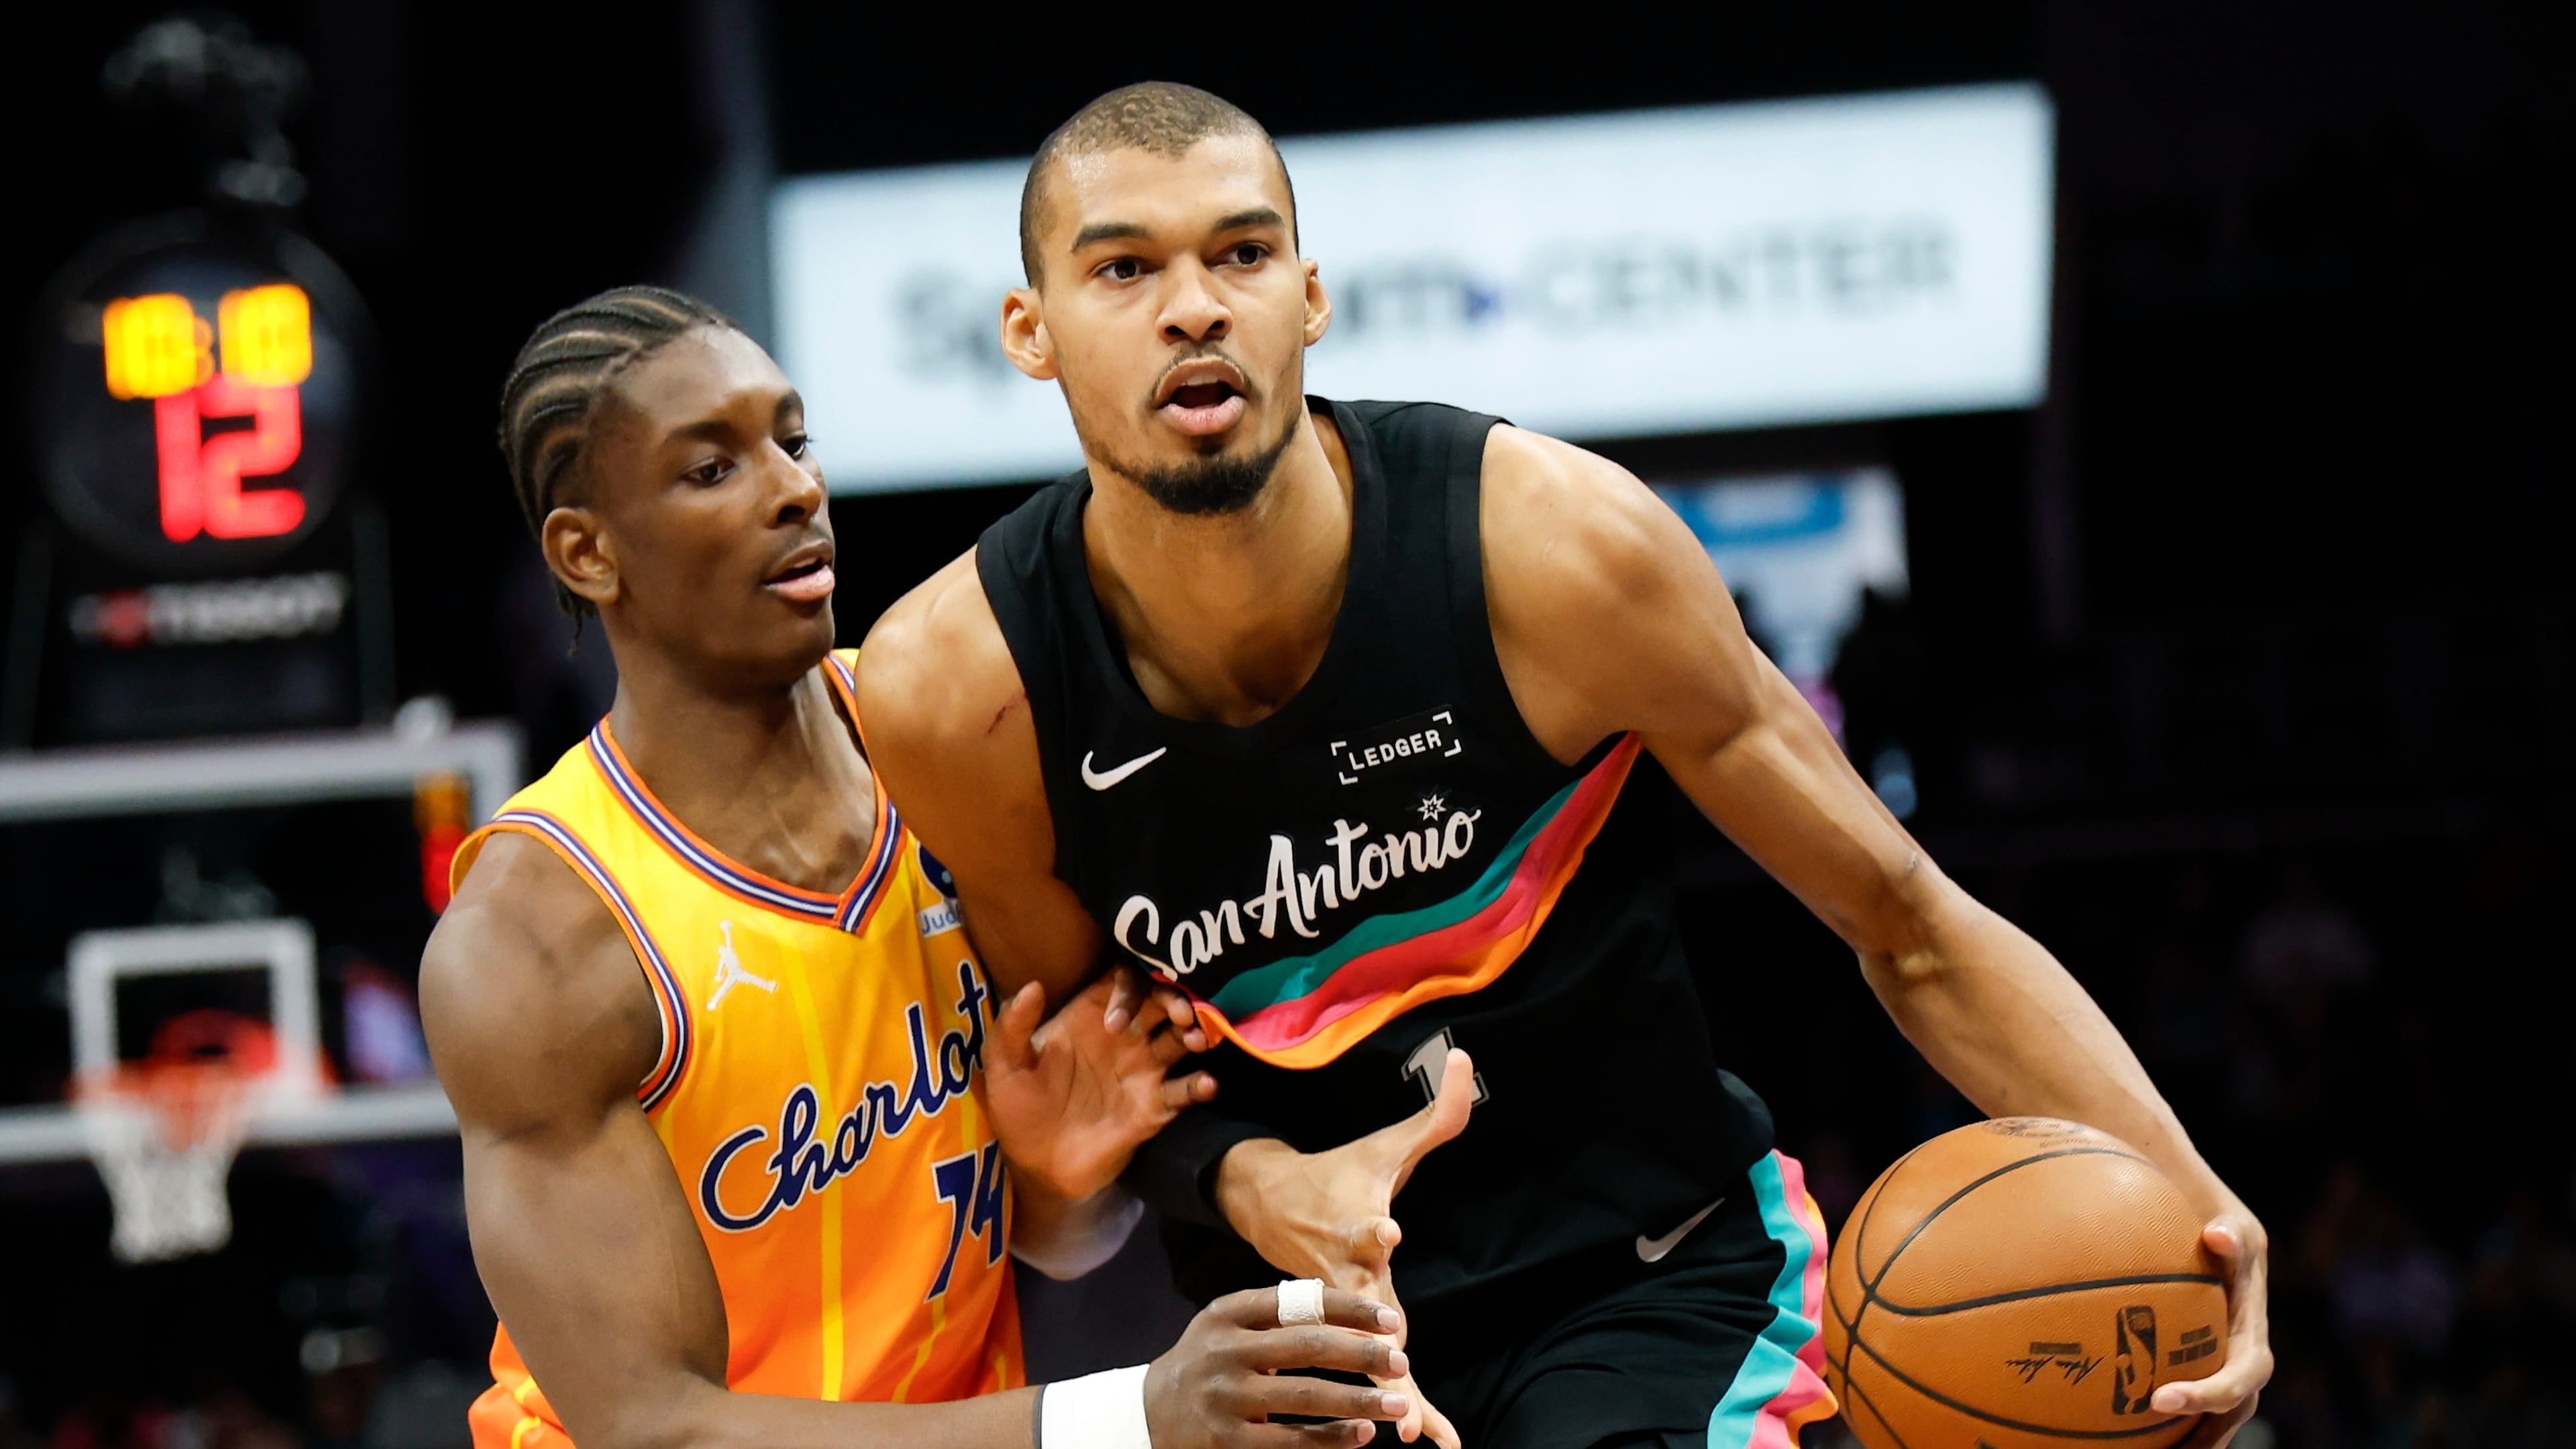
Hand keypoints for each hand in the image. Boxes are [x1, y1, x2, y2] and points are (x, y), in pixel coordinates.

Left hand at [985, 969, 1215, 1201]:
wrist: (1036, 1168)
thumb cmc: (1018, 1109)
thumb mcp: (1004, 1067)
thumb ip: (1013, 1027)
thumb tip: (1033, 985)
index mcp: (1091, 1017)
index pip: (1123, 981)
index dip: (1130, 985)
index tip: (1119, 1015)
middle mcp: (1125, 1036)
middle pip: (1162, 1001)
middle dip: (1176, 1000)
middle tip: (1180, 1013)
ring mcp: (1143, 1070)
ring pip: (1182, 1038)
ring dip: (1196, 1033)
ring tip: (1195, 1039)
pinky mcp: (1154, 1106)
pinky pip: (1185, 1090)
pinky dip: (1200, 1085)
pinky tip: (1206, 1084)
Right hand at [1144, 1284, 1411, 1448]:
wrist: (1147, 1415)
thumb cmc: (1209, 1363)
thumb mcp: (1227, 1326)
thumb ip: (1278, 1314)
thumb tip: (1355, 1315)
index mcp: (1228, 1313)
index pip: (1299, 1303)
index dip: (1350, 1309)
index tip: (1390, 1319)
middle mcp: (1224, 1352)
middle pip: (1307, 1347)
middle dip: (1362, 1354)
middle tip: (1401, 1360)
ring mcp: (1225, 1399)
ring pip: (1306, 1397)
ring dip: (1358, 1400)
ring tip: (1396, 1403)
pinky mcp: (1227, 1442)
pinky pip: (1291, 1441)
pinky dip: (1331, 1439)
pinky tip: (1362, 1435)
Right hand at [1211, 1050, 1476, 1448]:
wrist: (1268, 1205)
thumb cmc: (1338, 1174)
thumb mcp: (1386, 1143)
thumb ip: (1436, 1112)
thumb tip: (1467, 1058)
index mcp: (1352, 1225)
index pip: (1363, 1225)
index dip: (1373, 1226)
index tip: (1386, 1228)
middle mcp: (1340, 1273)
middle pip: (1361, 1309)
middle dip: (1377, 1336)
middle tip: (1398, 1360)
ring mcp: (1336, 1311)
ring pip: (1362, 1359)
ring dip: (1388, 1395)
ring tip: (1412, 1434)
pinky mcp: (1339, 1337)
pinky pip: (1367, 1380)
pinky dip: (1389, 1411)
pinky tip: (1418, 1443)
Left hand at [2156, 1212, 2273, 1446]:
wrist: (2218, 1228)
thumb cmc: (2218, 1222)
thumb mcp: (2229, 1220)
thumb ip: (2230, 1233)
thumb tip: (2218, 1236)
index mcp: (2251, 1333)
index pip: (2243, 1374)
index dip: (2209, 1394)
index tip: (2161, 1400)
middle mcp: (2240, 1357)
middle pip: (2230, 1411)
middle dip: (2202, 1437)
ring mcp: (2220, 1363)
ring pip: (2211, 1416)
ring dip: (2187, 1439)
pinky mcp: (2197, 1364)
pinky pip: (2182, 1397)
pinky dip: (2162, 1422)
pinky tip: (2116, 1430)